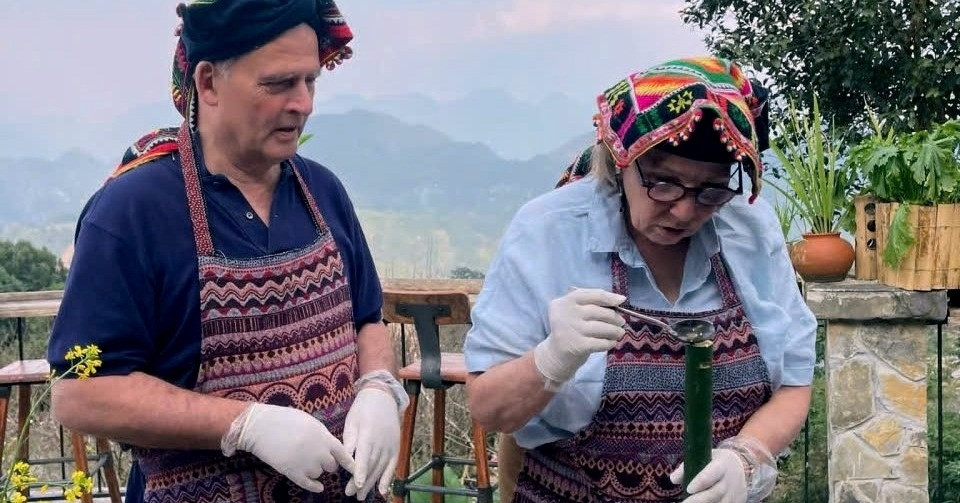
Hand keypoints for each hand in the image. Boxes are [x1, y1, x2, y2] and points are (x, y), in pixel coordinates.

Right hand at [223, 403, 354, 492]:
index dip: (349, 462)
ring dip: (315, 471)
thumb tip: (329, 445)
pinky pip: (308, 484)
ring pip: (318, 474)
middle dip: (328, 464)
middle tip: (318, 458)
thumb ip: (322, 435)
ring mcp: (305, 463)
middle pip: (331, 466)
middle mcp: (318, 451)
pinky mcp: (292, 472)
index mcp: (323, 436)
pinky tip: (318, 487)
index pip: (343, 453)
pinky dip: (314, 486)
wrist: (261, 426)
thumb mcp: (309, 422)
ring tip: (304, 461)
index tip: (357, 469)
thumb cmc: (284, 419)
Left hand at [343, 387, 400, 499]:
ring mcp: (390, 445)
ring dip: (372, 483)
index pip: (365, 456)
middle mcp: (382, 442)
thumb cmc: (362, 409)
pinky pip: (392, 466)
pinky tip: (382, 490)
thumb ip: (350, 441)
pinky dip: (388, 478)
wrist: (383, 397)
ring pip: (381, 468)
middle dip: (362, 482)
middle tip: (352, 494)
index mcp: (369, 435)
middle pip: (372, 465)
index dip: (361, 471)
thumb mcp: (352, 422)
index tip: (356, 484)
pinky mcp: (395, 447)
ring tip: (362, 496)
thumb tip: (344, 458)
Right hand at [533, 288, 625, 385]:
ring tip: (620, 333)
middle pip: (599, 312)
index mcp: (565, 302)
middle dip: (614, 317)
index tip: (621, 300)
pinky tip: (612, 343)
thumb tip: (619, 299)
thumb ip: (591, 302)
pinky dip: (609, 342)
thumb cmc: (570, 329)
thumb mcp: (573, 311)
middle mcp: (566, 314)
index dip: (609, 297)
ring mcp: (571, 330)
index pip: (591, 295)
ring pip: (602, 327)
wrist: (556, 355)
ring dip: (615, 330)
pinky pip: (601, 342)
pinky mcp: (578, 346)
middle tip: (621, 322)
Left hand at [669, 449, 746, 502]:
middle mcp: (728, 481)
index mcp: (720, 465)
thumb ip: (686, 467)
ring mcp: (733, 493)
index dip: (700, 482)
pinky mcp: (736, 502)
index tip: (689, 489)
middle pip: (714, 493)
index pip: (710, 474)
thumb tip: (674, 479)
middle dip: (698, 500)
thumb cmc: (715, 462)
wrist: (740, 467)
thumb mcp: (702, 457)